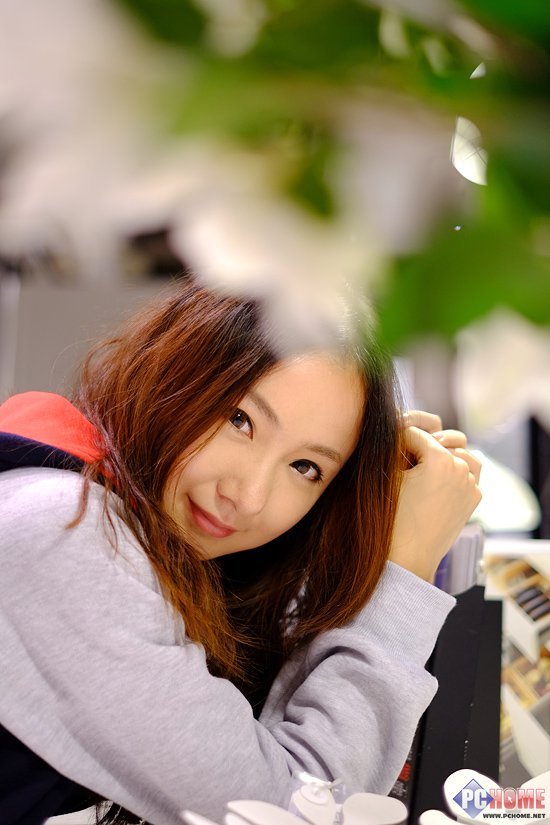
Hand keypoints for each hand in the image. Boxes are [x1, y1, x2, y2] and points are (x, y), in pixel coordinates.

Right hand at [389, 411, 481, 582]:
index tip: (389, 452)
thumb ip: (395, 448)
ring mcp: (471, 484)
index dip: (397, 441)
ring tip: (427, 466)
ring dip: (445, 454)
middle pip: (439, 440)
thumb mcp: (388, 478)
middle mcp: (461, 468)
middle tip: (405, 461)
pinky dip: (457, 472)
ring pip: (461, 453)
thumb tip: (399, 431)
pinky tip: (438, 481)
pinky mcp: (473, 499)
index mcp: (440, 459)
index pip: (414, 434)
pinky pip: (469, 474)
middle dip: (422, 446)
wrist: (407, 559)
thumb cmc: (392, 520)